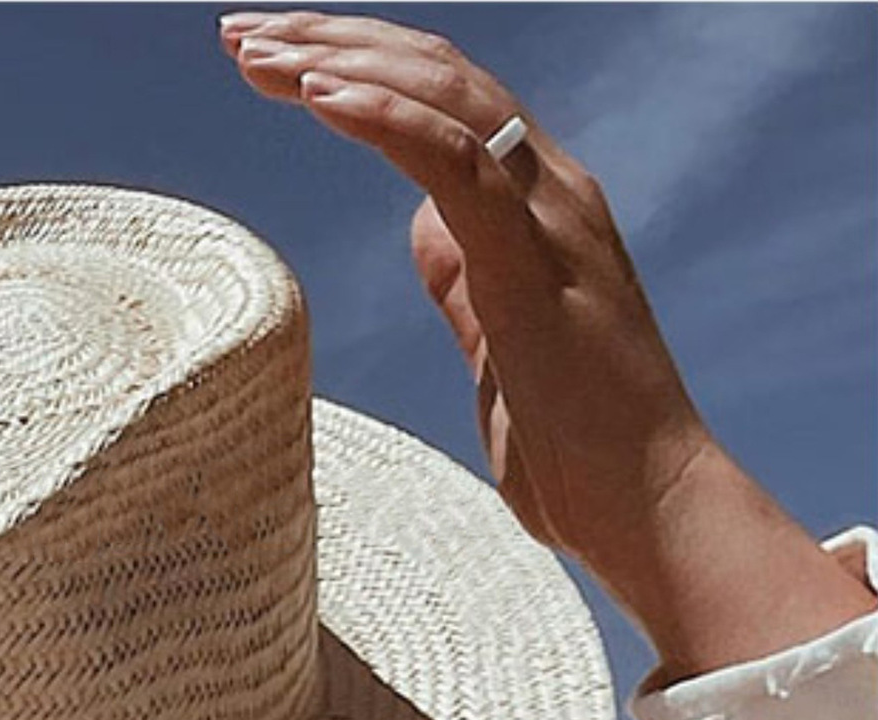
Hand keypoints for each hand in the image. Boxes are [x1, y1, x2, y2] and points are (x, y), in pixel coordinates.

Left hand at [218, 11, 716, 599]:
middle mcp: (551, 189)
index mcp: (539, 207)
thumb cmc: (575, 448)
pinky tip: (318, 94)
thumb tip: (431, 236)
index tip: (276, 63)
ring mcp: (548, 217)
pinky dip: (383, 117)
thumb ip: (469, 287)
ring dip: (340, 62)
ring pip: (441, 94)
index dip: (360, 67)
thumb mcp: (499, 349)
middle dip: (332, 41)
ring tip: (257, 50)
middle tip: (243, 34)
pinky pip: (454, 160)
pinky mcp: (530, 259)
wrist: (646, 503)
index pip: (445, 100)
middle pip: (435, 73)